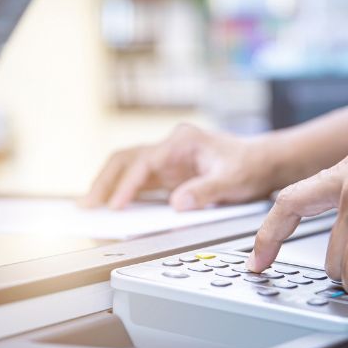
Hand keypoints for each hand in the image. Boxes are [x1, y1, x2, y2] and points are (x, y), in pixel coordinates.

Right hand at [82, 123, 289, 210]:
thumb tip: (177, 203)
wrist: (260, 163)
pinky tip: (108, 206)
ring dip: (106, 186)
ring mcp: (164, 160)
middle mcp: (168, 147)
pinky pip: (136, 181)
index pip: (145, 162)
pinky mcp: (165, 173)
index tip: (117, 206)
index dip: (128, 185)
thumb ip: (205, 190)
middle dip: (104, 182)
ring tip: (88, 207)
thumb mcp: (232, 179)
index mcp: (181, 141)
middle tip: (87, 205)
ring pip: (125, 168)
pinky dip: (120, 192)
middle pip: (125, 159)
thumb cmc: (248, 165)